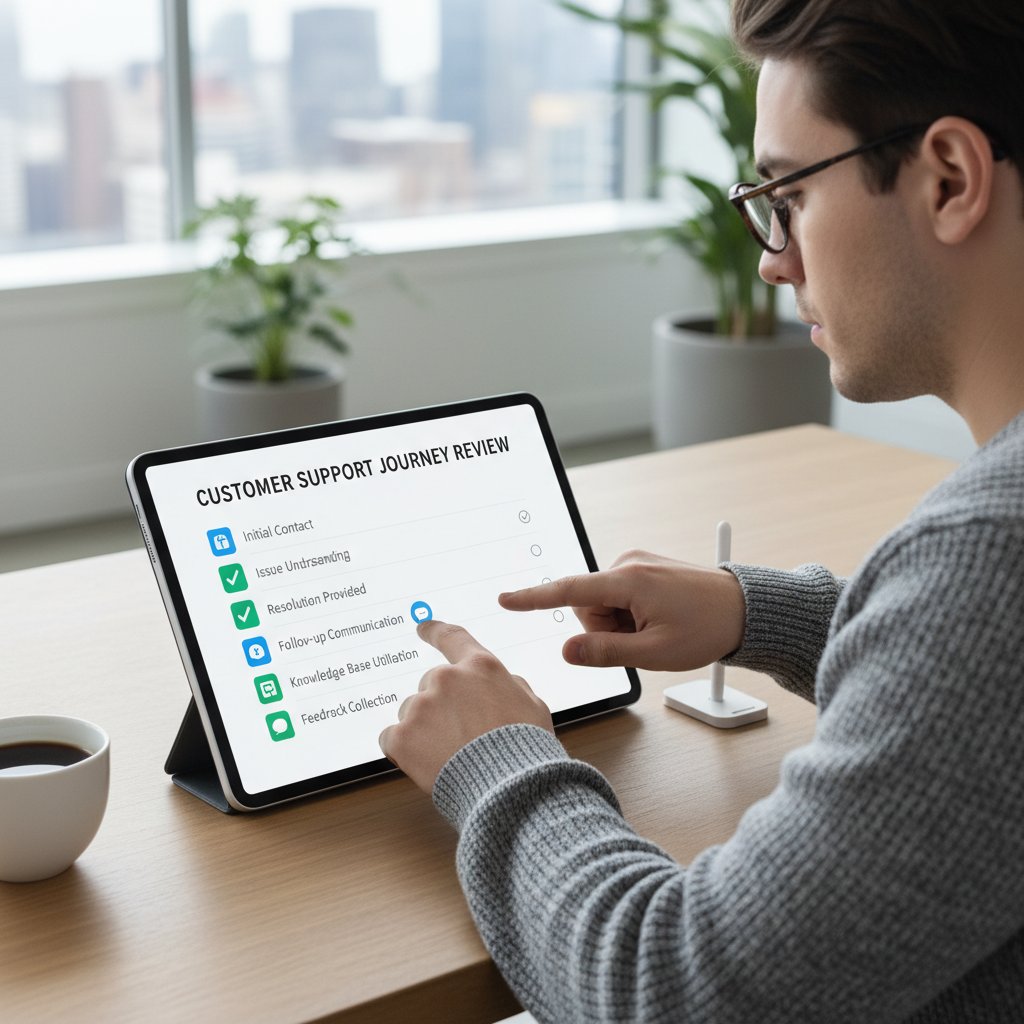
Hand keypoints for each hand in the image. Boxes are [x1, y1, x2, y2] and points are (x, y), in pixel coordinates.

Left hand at [379, 620, 553, 793]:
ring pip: (413, 713)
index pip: (452, 638)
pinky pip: (392, 739)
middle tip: (460, 737)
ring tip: (450, 756)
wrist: (509, 788)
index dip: (434, 631)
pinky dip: (404, 751)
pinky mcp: (401, 736)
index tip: (422, 626)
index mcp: (480, 667)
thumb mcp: (533, 706)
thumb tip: (499, 684)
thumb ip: (510, 686)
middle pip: (431, 686)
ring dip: (424, 730)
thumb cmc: (526, 749)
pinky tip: (427, 764)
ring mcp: (421, 706)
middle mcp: (446, 679)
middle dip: (441, 707)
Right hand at [499, 550, 745, 671]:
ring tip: (657, 630)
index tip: (505, 600)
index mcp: (628, 580)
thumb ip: (605, 652)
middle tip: (644, 641)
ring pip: (602, 605)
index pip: (568, 590)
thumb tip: (567, 651)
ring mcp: (636, 563)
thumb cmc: (707, 630)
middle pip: (587, 606)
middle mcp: (628, 564)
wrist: (746, 610)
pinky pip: (619, 597)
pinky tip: (659, 620)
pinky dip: (630, 615)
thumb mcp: (655, 653)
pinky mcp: (644, 568)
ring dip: (620, 624)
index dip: (533, 598)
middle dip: (605, 630)